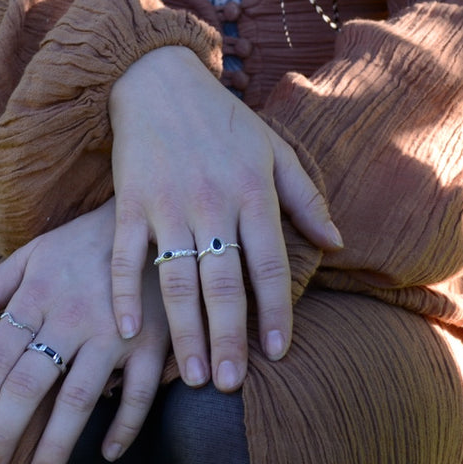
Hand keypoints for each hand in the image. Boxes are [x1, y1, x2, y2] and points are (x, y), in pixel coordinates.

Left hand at [0, 199, 168, 463]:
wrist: (151, 221)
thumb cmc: (83, 242)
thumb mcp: (34, 255)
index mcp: (38, 295)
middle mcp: (71, 317)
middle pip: (29, 382)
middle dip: (3, 431)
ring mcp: (114, 331)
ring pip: (79, 396)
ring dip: (57, 443)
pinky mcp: (153, 341)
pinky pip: (138, 393)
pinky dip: (125, 425)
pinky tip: (107, 452)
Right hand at [109, 46, 341, 389]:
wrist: (158, 78)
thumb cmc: (222, 118)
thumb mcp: (273, 148)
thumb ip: (305, 196)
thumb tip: (337, 242)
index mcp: (252, 191)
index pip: (268, 265)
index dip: (275, 312)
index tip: (278, 352)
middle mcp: (212, 202)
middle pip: (222, 284)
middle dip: (228, 339)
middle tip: (230, 385)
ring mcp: (168, 204)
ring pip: (177, 280)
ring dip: (184, 332)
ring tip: (191, 377)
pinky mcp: (129, 202)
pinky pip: (126, 257)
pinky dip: (125, 294)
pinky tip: (127, 332)